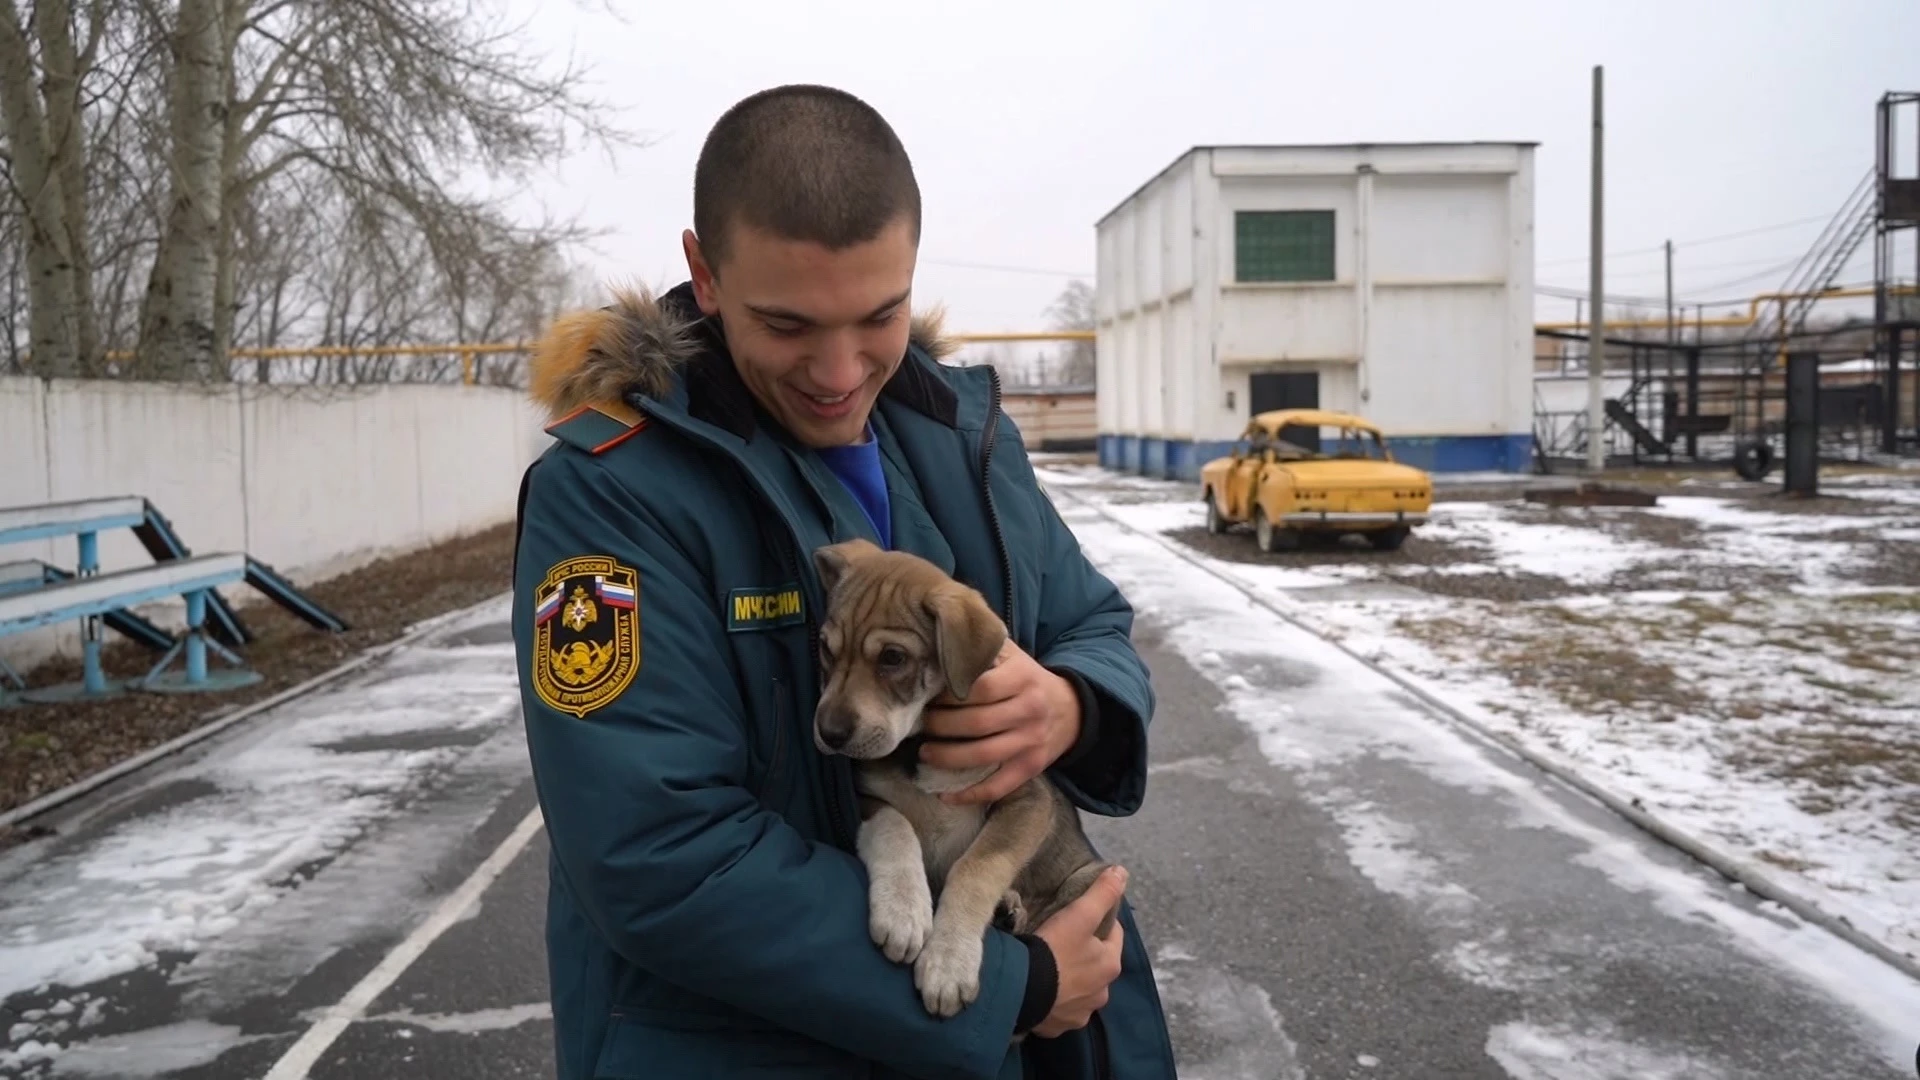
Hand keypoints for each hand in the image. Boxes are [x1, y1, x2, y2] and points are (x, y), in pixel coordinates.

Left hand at [919, 639, 1080, 804]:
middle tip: (920, 725)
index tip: (928, 697)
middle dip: (941, 727)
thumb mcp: (1011, 655)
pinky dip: (970, 794)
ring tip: (925, 754)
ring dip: (948, 758)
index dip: (948, 695)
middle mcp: (1030, 710)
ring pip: (983, 756)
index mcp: (1022, 678)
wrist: (1070, 709)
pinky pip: (999, 786)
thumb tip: (936, 639)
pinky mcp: (1032, 767)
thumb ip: (981, 648)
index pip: (978, 688)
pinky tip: (945, 794)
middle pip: (976, 724)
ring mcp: (1032, 742)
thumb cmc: (1026, 679)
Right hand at [1030, 866, 1127, 1037]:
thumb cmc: (1054, 950)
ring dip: (1071, 978)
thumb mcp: (1079, 915)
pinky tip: (1041, 988)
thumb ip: (1102, 893)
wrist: (1021, 991)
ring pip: (1080, 989)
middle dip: (1085, 952)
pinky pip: (1061, 1008)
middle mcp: (1102, 994)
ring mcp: (1080, 1013)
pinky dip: (1055, 998)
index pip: (1113, 935)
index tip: (1080, 914)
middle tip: (1061, 938)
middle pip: (1097, 964)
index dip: (1099, 920)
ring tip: (1048, 965)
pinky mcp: (1059, 1026)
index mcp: (1110, 966)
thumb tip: (1123, 872)